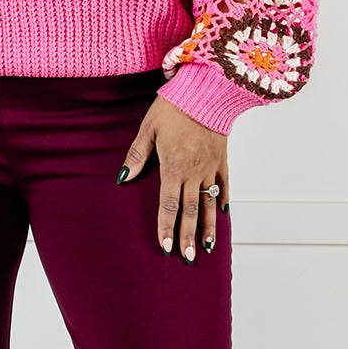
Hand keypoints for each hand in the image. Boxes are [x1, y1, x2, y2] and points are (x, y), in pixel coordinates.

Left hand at [118, 96, 229, 259]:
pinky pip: (224, 184)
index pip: (168, 206)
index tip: (166, 248)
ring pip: (209, 204)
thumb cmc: (174, 107)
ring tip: (208, 247)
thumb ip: (137, 155)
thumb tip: (123, 177)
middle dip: (188, 237)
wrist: (207, 90)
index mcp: (173, 168)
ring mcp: (210, 168)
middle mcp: (194, 173)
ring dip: (208, 227)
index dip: (167, 228)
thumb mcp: (148, 128)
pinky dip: (223, 200)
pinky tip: (223, 215)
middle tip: (188, 258)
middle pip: (190, 212)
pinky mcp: (222, 159)